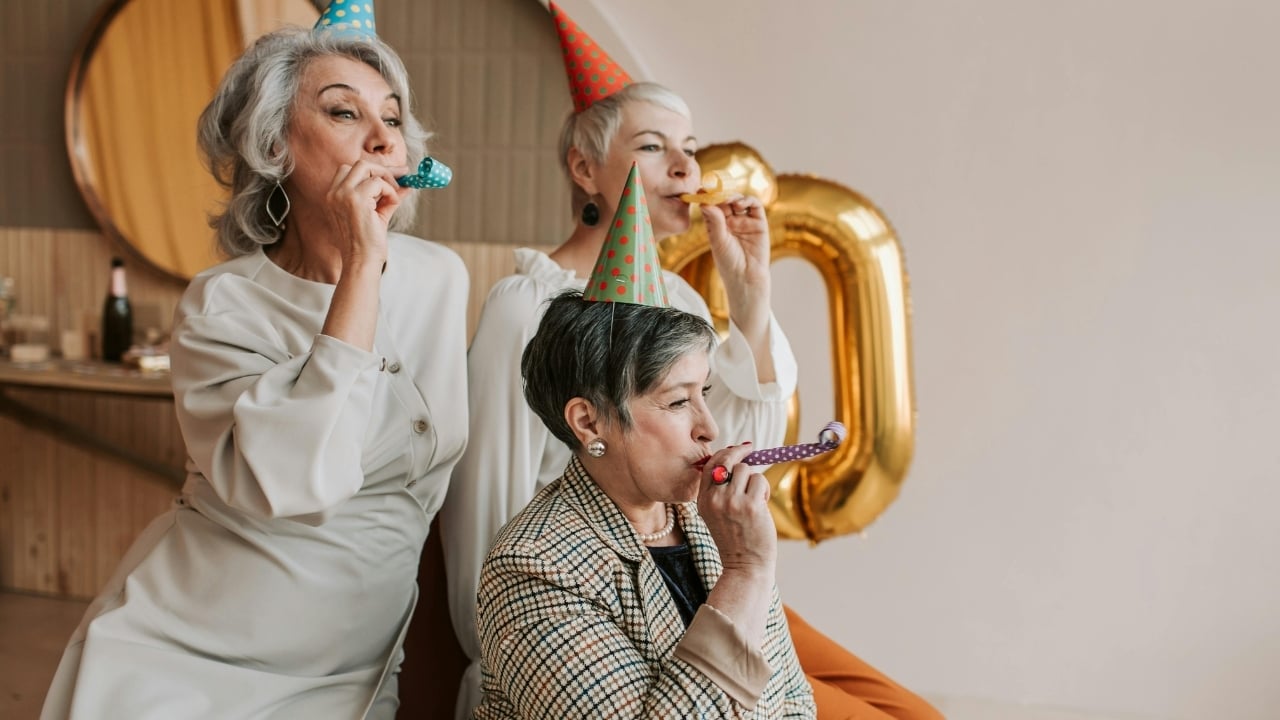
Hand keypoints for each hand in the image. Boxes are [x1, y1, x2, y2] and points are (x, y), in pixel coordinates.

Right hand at [323, 159, 409, 271]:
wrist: (362, 262)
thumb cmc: (368, 244)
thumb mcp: (378, 215)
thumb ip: (388, 198)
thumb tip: (406, 185)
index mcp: (334, 197)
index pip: (350, 170)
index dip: (374, 170)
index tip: (395, 174)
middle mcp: (334, 193)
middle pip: (359, 164)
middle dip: (383, 169)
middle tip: (402, 177)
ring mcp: (342, 195)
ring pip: (368, 168)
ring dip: (387, 181)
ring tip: (392, 200)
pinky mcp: (355, 200)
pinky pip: (378, 183)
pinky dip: (390, 192)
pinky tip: (391, 206)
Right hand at [696, 442, 776, 578]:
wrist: (745, 566)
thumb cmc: (736, 539)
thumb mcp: (716, 514)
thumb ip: (719, 490)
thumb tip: (735, 459)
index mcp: (702, 501)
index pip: (709, 465)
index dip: (724, 453)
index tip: (737, 449)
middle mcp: (714, 499)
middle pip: (728, 461)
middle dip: (740, 453)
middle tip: (750, 449)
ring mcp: (732, 502)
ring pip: (746, 470)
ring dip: (754, 479)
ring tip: (755, 498)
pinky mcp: (751, 506)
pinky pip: (759, 480)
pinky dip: (764, 489)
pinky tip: (761, 504)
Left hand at [699, 196, 771, 335]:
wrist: (746, 277)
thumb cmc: (729, 263)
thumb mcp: (718, 240)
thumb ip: (714, 221)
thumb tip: (706, 202)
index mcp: (717, 224)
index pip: (711, 205)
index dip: (707, 196)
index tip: (700, 189)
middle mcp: (731, 221)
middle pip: (726, 200)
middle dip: (720, 193)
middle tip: (715, 189)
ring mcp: (745, 221)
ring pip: (739, 200)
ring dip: (734, 196)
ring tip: (729, 200)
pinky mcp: (759, 223)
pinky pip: (755, 206)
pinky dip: (748, 201)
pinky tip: (740, 204)